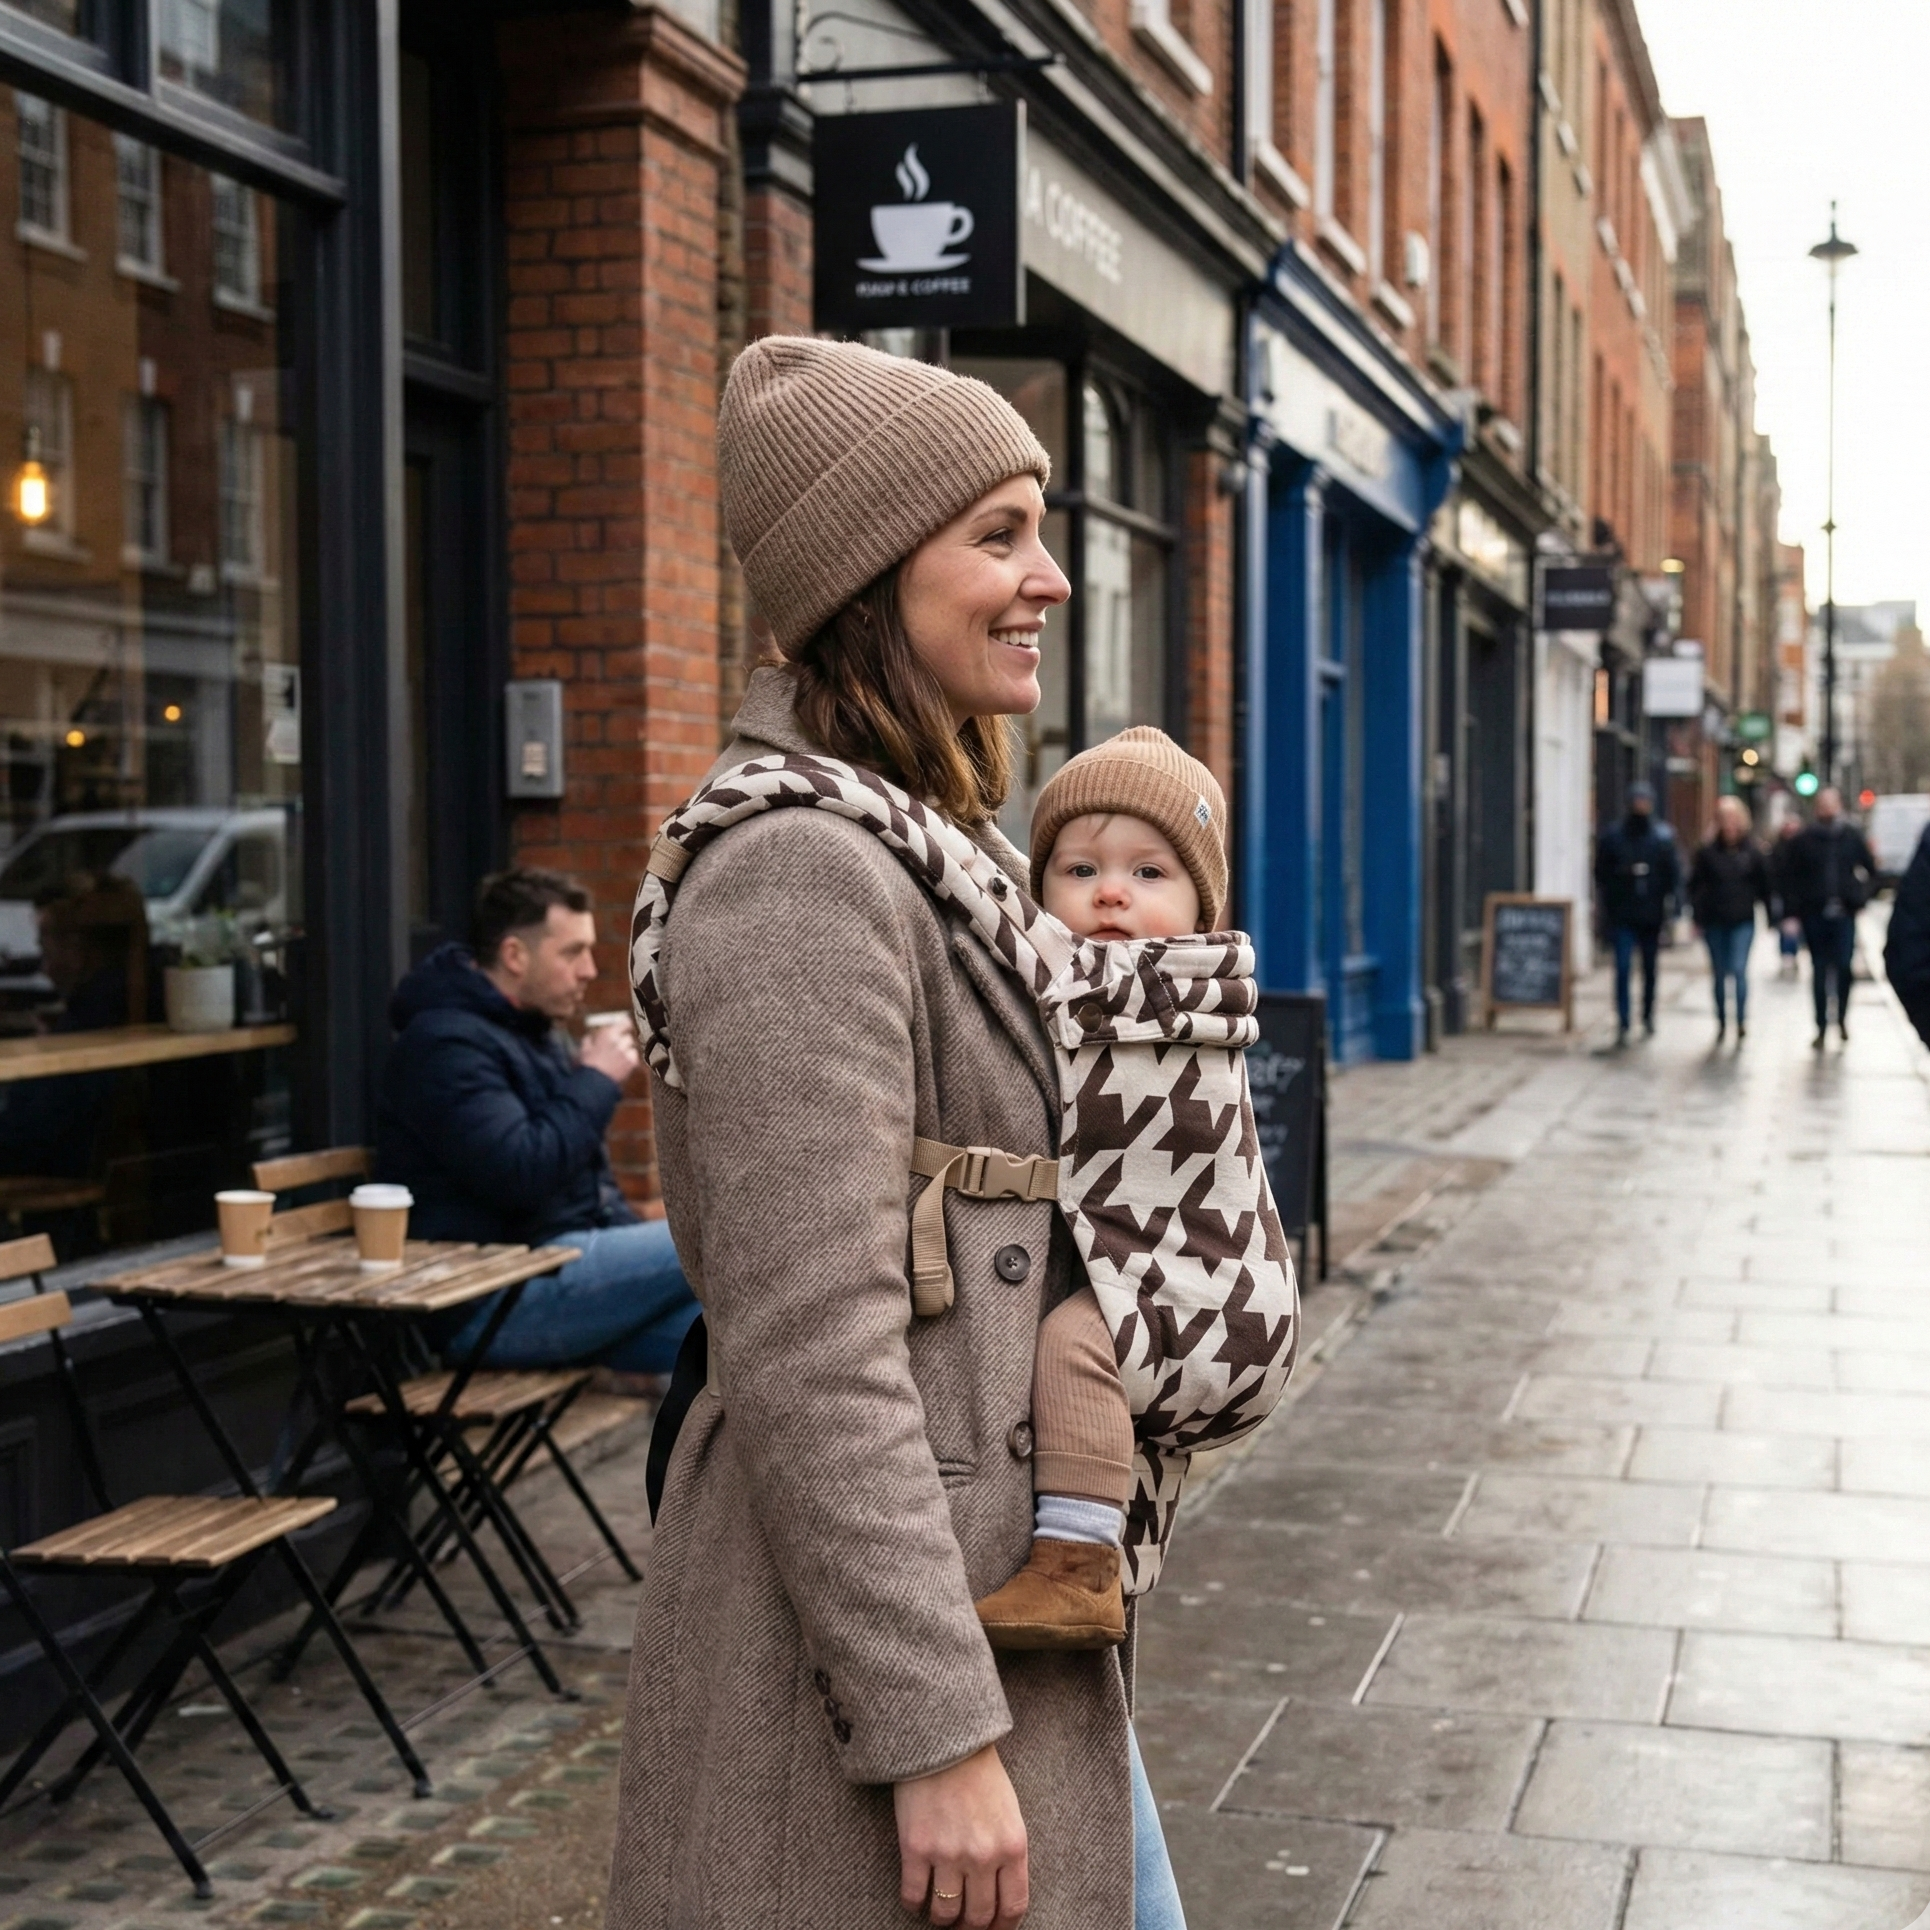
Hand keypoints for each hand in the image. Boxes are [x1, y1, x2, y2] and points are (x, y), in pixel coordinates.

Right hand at [580, 1021, 640, 1085]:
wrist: (594, 1083)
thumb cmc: (587, 1066)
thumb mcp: (584, 1050)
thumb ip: (590, 1040)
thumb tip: (592, 1036)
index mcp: (607, 1035)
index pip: (624, 1023)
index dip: (625, 1024)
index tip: (625, 1026)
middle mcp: (619, 1041)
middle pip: (627, 1037)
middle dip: (623, 1042)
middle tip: (617, 1049)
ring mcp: (627, 1052)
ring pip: (631, 1048)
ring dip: (627, 1052)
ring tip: (618, 1060)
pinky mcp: (632, 1063)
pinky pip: (634, 1058)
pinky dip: (630, 1060)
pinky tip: (621, 1066)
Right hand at [895, 1745, 1028, 1927]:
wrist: (944, 1738)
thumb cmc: (979, 1772)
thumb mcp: (1009, 1812)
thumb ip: (1007, 1852)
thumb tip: (999, 1892)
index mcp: (1012, 1846)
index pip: (1013, 1907)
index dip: (1001, 1928)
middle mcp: (983, 1856)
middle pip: (978, 1916)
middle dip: (970, 1927)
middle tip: (962, 1923)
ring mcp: (949, 1854)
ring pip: (945, 1913)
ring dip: (942, 1918)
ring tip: (938, 1910)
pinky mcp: (916, 1848)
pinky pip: (914, 1895)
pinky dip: (914, 1904)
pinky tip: (916, 1898)